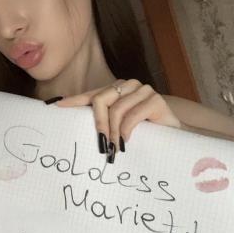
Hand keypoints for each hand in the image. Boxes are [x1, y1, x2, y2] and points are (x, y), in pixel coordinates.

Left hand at [55, 79, 181, 162]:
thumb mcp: (119, 127)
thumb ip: (104, 123)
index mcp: (116, 89)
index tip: (58, 107)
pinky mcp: (155, 99)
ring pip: (116, 109)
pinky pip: (133, 115)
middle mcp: (128, 85)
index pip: (91, 94)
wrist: (175, 138)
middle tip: (101, 143)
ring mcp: (143, 89)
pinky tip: (126, 141)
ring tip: (114, 147)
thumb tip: (77, 128)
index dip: (75, 101)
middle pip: (101, 99)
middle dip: (98, 123)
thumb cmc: (144, 133)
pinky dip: (127, 130)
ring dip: (113, 131)